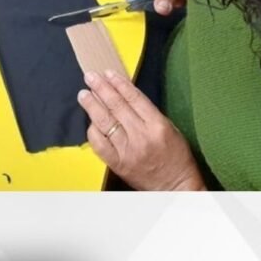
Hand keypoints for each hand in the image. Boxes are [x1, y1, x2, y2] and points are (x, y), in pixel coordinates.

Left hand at [78, 70, 204, 190]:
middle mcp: (141, 136)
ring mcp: (128, 151)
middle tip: (90, 77)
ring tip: (84, 94)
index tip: (108, 73)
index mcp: (157, 125)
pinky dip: (93, 131)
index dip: (118, 83)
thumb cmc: (176, 158)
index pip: (133, 98)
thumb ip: (148, 113)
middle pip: (116, 106)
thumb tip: (124, 95)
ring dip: (92, 106)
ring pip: (105, 123)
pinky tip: (90, 122)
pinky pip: (100, 144)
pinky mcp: (118, 164)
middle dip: (101, 89)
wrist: (176, 187)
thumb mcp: (170, 128)